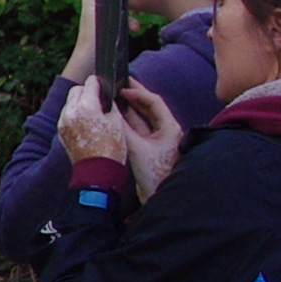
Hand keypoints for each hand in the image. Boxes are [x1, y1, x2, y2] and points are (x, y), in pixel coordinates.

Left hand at [57, 77, 126, 167]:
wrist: (98, 172)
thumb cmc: (111, 148)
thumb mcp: (116, 121)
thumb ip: (109, 104)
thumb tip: (106, 96)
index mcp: (86, 107)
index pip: (90, 83)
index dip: (98, 82)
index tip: (103, 85)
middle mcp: (71, 112)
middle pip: (76, 90)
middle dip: (86, 91)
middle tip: (98, 98)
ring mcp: (63, 122)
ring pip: (69, 102)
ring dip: (79, 102)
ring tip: (93, 112)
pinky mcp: (61, 132)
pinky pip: (66, 115)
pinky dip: (74, 114)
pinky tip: (86, 122)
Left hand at [60, 0, 128, 83]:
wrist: (87, 63)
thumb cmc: (97, 39)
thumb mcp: (109, 12)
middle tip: (140, 8)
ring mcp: (100, 11)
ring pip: (122, 2)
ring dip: (132, 10)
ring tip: (136, 24)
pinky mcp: (105, 22)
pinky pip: (120, 14)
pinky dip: (128, 19)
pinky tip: (134, 29)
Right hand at [117, 78, 185, 200]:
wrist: (160, 198)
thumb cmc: (155, 174)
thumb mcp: (137, 149)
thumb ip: (124, 130)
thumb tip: (111, 114)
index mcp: (169, 127)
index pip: (153, 101)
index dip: (137, 92)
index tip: (121, 88)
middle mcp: (165, 131)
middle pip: (148, 108)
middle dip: (133, 96)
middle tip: (119, 83)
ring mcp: (157, 141)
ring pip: (142, 119)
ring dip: (129, 109)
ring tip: (114, 97)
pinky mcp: (149, 150)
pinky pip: (138, 131)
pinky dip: (127, 123)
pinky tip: (116, 117)